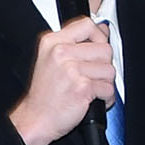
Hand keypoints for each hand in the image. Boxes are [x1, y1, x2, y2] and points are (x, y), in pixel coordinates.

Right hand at [7, 16, 117, 144]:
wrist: (35, 119)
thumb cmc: (44, 93)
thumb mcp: (51, 59)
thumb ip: (77, 42)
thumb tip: (103, 29)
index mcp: (52, 42)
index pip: (87, 25)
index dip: (98, 37)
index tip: (96, 49)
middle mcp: (61, 53)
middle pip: (104, 49)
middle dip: (104, 65)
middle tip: (91, 76)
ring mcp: (71, 70)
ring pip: (110, 70)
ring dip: (105, 84)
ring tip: (90, 89)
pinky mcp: (82, 88)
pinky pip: (108, 89)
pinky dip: (105, 99)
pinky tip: (92, 100)